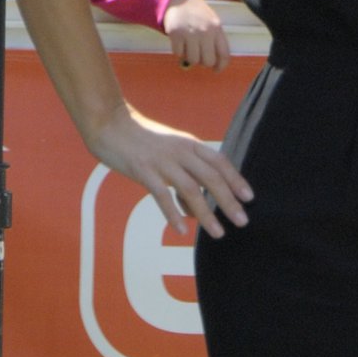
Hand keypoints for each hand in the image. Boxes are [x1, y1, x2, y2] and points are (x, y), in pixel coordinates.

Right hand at [87, 103, 251, 237]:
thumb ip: (184, 177)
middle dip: (228, 201)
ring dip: (205, 213)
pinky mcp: (143, 170)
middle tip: (242, 221)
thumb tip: (194, 210)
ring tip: (218, 233)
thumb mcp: (168, 152)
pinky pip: (161, 194)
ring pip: (190, 189)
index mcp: (189, 144)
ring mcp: (162, 160)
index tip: (249, 197)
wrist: (108, 123)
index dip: (236, 179)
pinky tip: (181, 230)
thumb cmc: (139, 141)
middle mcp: (180, 151)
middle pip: (211, 177)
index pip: (219, 161)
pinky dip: (173, 213)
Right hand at [162, 0, 230, 71]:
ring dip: (190, 57)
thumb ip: (215, 41)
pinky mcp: (176, 34)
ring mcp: (190, 33)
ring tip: (189, 47)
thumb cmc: (197, 13)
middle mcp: (205, 31)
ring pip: (193, 60)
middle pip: (208, 61)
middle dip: (203, 62)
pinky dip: (179, 51)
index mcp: (217, 29)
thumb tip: (215, 64)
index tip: (216, 69)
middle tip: (199, 55)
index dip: (221, 66)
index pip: (224, 54)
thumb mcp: (212, 22)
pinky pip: (179, 54)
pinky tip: (180, 42)